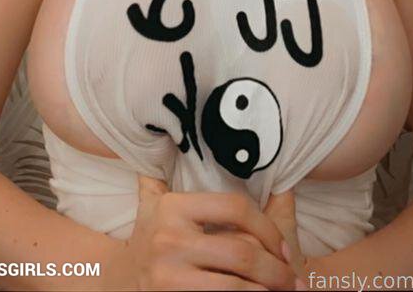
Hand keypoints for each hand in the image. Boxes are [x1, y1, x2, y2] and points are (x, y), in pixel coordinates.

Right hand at [125, 173, 300, 290]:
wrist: (119, 286)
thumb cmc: (149, 243)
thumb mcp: (152, 206)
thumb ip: (161, 175)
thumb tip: (174, 137)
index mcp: (173, 207)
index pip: (236, 207)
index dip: (267, 228)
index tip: (282, 247)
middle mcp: (168, 239)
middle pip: (242, 252)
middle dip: (275, 269)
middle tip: (294, 278)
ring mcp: (169, 274)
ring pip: (237, 284)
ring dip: (269, 289)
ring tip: (286, 291)